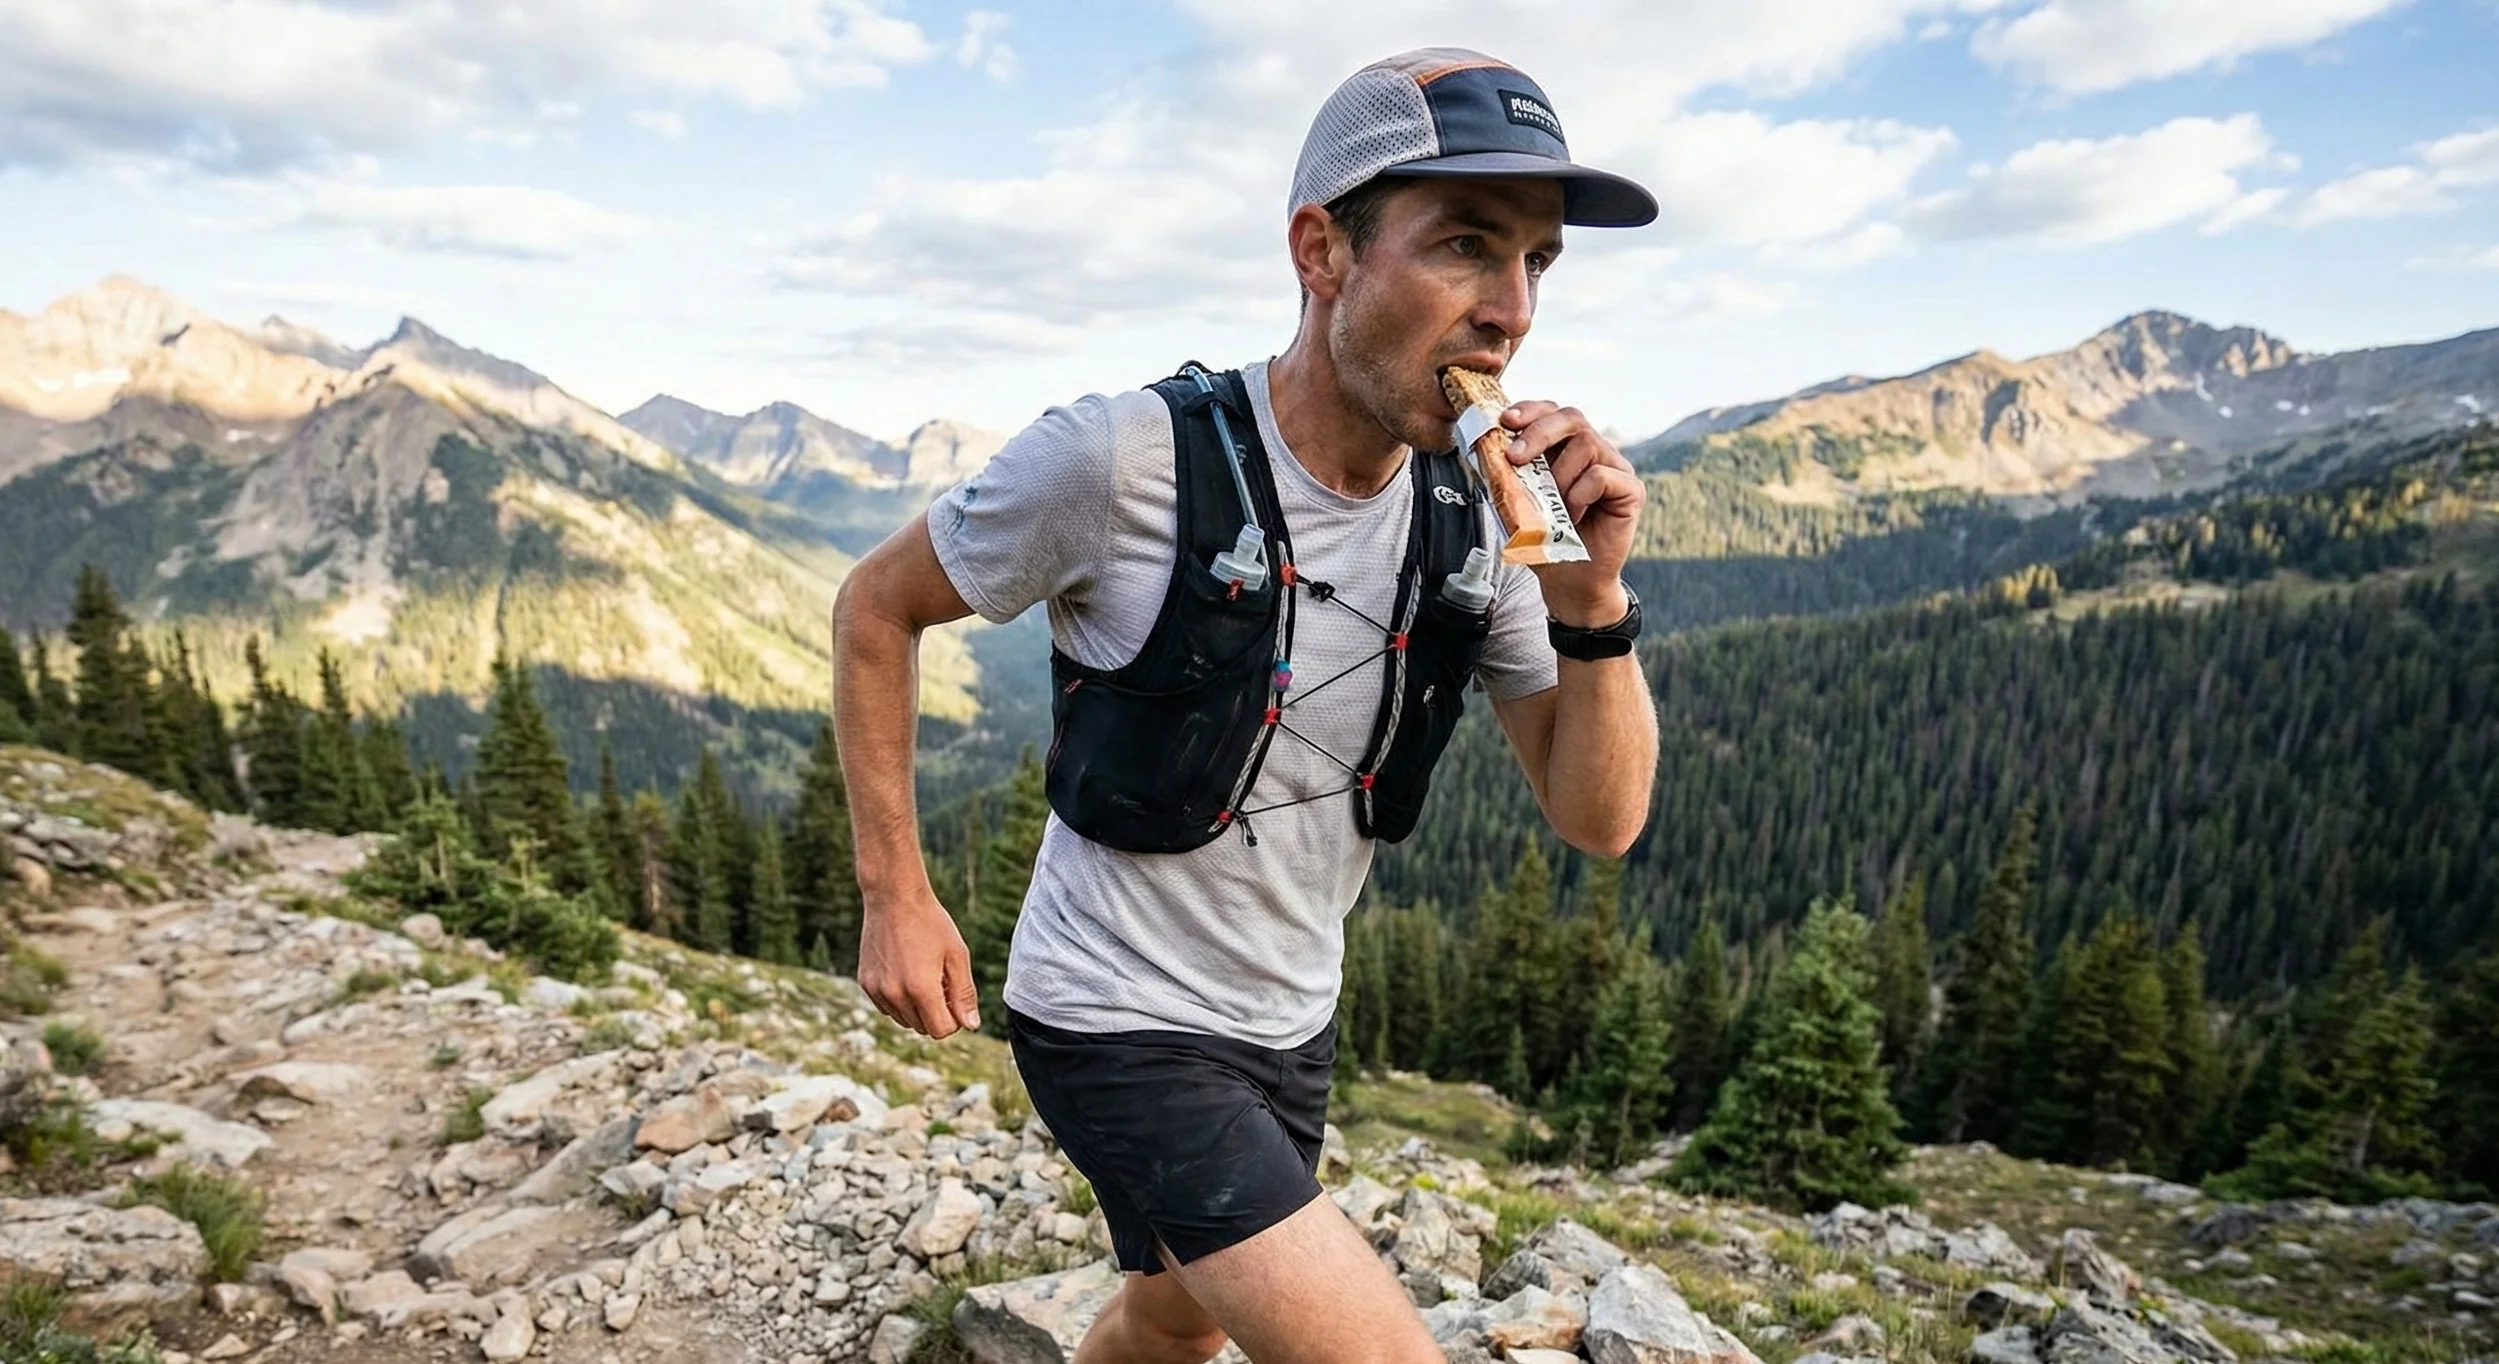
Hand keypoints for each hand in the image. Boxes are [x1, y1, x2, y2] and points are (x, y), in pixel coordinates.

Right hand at [856, 886, 980, 1038]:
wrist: (894, 897)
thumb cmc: (930, 923)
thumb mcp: (956, 955)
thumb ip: (964, 994)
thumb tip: (971, 1025)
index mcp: (920, 989)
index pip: (940, 1031)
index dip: (954, 1019)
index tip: (955, 996)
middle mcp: (895, 994)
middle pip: (923, 1028)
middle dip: (936, 1013)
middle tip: (941, 981)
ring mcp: (877, 990)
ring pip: (904, 1020)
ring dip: (917, 1008)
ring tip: (923, 975)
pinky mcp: (866, 983)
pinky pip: (887, 1007)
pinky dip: (899, 999)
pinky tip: (905, 972)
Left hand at [1503, 400, 1642, 624]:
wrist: (1568, 581)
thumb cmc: (1543, 540)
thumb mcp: (1515, 501)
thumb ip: (1505, 473)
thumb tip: (1481, 445)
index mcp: (1566, 449)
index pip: (1552, 412)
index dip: (1530, 410)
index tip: (1505, 420)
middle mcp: (1595, 452)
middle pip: (1572, 417)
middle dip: (1538, 432)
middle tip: (1515, 457)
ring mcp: (1616, 469)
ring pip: (1586, 444)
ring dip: (1558, 476)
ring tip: (1552, 506)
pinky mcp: (1631, 489)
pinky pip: (1601, 475)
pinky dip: (1579, 495)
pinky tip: (1573, 517)